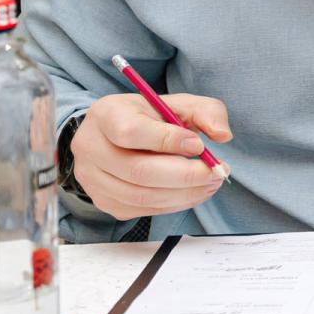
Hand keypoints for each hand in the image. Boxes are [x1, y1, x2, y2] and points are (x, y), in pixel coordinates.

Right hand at [72, 92, 230, 218]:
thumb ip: (206, 112)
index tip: (199, 145)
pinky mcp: (104, 201)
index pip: (130, 132)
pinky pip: (142, 209)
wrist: (117, 137)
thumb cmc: (152, 118)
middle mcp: (90, 147)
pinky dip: (175, 204)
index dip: (168, 141)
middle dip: (187, 175)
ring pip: (142, 196)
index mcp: (106, 115)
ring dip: (185, 193)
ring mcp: (93, 179)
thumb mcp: (179, 104)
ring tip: (211, 182)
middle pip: (139, 171)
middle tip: (217, 172)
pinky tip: (194, 192)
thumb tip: (223, 135)